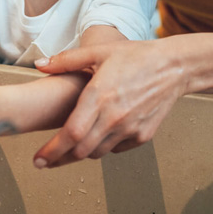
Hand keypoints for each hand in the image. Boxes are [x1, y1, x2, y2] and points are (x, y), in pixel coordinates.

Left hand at [33, 40, 187, 166]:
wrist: (174, 67)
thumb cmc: (136, 56)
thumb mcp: (98, 52)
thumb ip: (66, 60)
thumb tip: (39, 64)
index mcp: (99, 96)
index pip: (70, 133)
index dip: (52, 150)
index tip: (38, 159)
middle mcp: (114, 117)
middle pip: (81, 150)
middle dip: (59, 159)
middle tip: (44, 161)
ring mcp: (130, 129)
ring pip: (97, 153)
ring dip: (80, 153)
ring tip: (67, 150)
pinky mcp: (143, 136)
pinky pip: (115, 149)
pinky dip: (102, 147)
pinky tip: (96, 137)